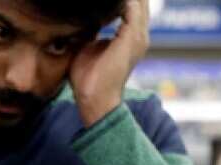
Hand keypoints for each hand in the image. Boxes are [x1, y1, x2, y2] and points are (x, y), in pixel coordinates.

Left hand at [70, 0, 149, 126]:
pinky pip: (131, 8)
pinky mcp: (131, 38)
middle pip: (139, 1)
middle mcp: (139, 34)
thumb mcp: (87, 47)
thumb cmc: (88, 79)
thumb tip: (81, 20)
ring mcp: (138, 36)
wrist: (94, 99)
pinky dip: (124, 0)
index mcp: (131, 36)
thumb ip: (90, 31)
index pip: (132, 6)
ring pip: (138, 2)